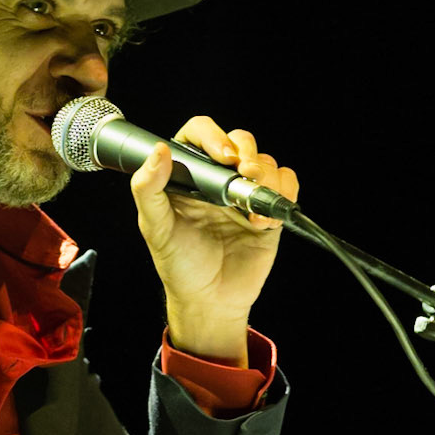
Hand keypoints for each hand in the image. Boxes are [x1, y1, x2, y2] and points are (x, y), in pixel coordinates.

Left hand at [130, 118, 297, 359]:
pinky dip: (283, 193)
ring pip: (266, 162)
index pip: (199, 134)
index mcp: (187, 173)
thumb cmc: (178, 264)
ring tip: (251, 206)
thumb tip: (158, 151)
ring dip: (266, 175)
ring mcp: (244, 193)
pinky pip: (286, 186)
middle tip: (244, 172)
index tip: (221, 155)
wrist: (210, 300)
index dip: (212, 136)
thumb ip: (148, 189)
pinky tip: (264, 220)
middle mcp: (217, 178)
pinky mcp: (267, 211)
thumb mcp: (155, 227)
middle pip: (240, 141)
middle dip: (246, 151)